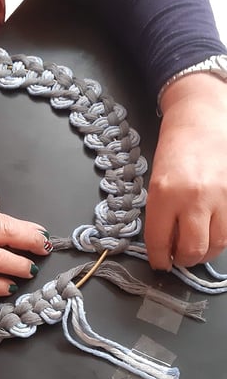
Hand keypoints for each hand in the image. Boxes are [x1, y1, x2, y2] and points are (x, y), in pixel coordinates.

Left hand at [145, 74, 226, 269]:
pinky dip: (221, 234)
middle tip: (180, 256)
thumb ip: (162, 215)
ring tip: (198, 245)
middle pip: (193, 250)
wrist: (202, 116)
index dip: (159, 258)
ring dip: (206, 251)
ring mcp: (222, 196)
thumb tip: (168, 246)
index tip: (160, 262)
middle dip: (184, 259)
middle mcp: (194, 197)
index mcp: (165, 193)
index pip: (160, 241)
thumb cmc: (175, 147)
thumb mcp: (157, 182)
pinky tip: (212, 228)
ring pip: (217, 244)